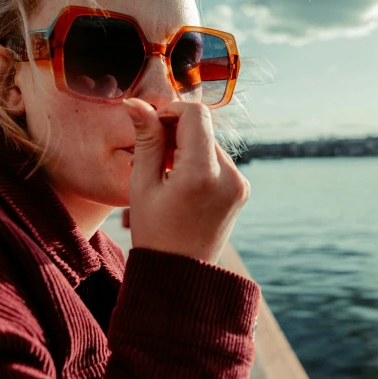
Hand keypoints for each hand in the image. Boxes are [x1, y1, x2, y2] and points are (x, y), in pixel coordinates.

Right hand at [123, 98, 250, 263]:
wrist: (180, 277)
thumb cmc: (154, 232)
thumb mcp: (143, 184)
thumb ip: (146, 139)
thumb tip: (136, 101)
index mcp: (202, 173)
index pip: (195, 114)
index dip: (170, 112)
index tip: (151, 126)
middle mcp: (229, 176)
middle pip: (203, 129)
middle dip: (175, 134)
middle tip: (150, 157)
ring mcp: (239, 184)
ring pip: (209, 144)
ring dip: (185, 149)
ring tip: (163, 177)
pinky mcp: (241, 190)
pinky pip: (218, 162)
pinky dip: (198, 163)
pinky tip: (179, 185)